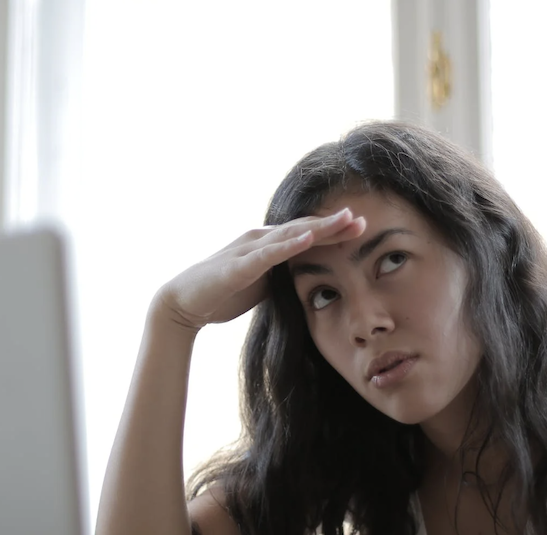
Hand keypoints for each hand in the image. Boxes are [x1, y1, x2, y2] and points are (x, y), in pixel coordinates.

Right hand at [155, 209, 365, 331]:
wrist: (183, 304)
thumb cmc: (222, 293)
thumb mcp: (262, 284)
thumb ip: (282, 276)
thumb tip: (307, 280)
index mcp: (267, 245)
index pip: (306, 234)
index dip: (334, 231)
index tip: (362, 229)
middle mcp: (259, 240)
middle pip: (303, 229)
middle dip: (334, 225)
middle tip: (363, 219)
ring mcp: (249, 250)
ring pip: (290, 235)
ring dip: (318, 227)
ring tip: (344, 220)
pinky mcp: (238, 266)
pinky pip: (268, 254)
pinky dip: (289, 246)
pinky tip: (308, 239)